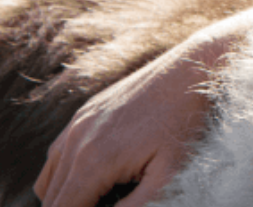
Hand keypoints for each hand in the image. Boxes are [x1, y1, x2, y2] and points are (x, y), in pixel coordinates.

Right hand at [34, 14, 246, 206]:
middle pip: (52, 201)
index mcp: (93, 161)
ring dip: (68, 196)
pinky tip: (104, 175)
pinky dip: (68, 174)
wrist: (195, 69)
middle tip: (118, 198)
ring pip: (48, 180)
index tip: (113, 206)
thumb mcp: (169, 175)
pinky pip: (58, 154)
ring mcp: (77, 122)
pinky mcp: (85, 112)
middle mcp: (76, 140)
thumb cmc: (186, 124)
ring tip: (108, 195)